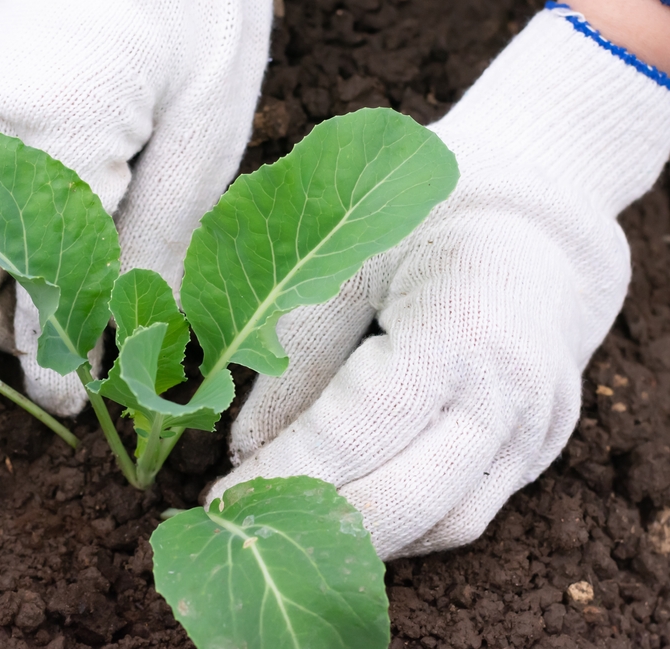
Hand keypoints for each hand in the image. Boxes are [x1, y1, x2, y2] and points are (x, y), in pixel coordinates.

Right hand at [0, 0, 272, 414]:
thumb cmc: (190, 0)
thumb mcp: (202, 130)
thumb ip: (162, 239)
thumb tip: (146, 337)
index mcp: (40, 148)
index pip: (31, 294)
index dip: (49, 359)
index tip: (68, 406)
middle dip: (12, 331)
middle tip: (65, 372)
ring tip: (51, 323)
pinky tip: (40, 252)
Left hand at [211, 7, 669, 559]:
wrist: (531, 226)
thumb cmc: (427, 224)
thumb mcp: (349, 263)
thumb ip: (299, 354)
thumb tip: (246, 450)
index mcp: (457, 326)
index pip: (359, 429)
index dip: (283, 474)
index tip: (218, 500)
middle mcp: (510, 391)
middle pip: (408, 499)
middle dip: (314, 522)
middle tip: (244, 519)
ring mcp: (537, 426)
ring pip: (444, 523)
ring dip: (359, 535)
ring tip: (287, 517)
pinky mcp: (541, 448)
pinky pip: (468, 513)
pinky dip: (403, 523)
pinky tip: (349, 505)